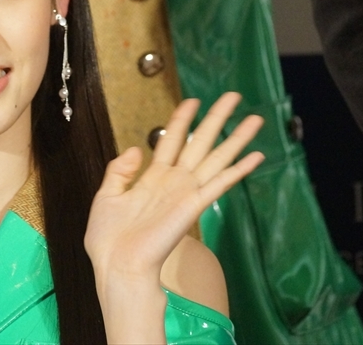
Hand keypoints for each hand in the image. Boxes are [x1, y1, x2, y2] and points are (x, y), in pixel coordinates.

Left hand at [84, 93, 263, 287]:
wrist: (117, 266)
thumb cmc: (109, 240)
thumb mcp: (106, 197)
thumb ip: (120, 171)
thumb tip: (136, 149)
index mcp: (152, 178)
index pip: (171, 140)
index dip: (182, 119)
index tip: (193, 101)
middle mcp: (174, 182)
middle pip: (201, 142)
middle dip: (218, 119)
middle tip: (234, 97)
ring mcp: (186, 193)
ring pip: (216, 158)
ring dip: (237, 138)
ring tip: (255, 119)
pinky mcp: (194, 206)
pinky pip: (220, 183)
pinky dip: (238, 170)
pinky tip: (256, 156)